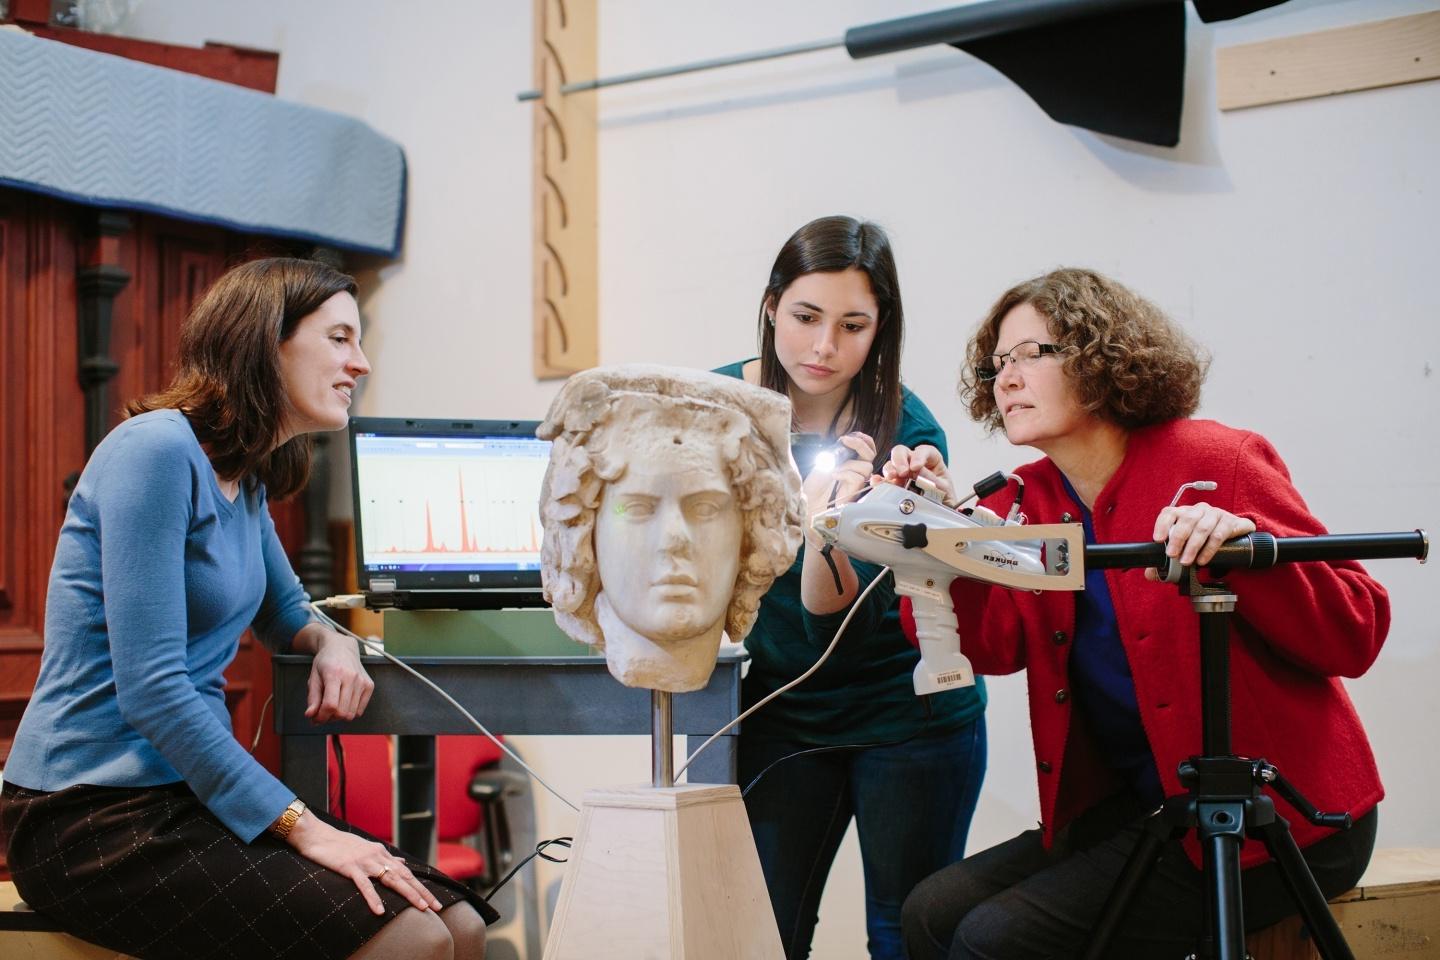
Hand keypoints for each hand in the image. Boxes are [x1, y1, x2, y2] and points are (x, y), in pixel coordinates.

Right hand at [287, 811, 440, 914]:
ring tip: (420, 908)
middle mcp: (378, 856)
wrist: (317, 835)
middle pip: (405, 877)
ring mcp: (365, 862)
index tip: (434, 900)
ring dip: (408, 894)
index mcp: (382, 853)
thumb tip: (403, 863)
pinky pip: (364, 885)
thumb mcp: (368, 849)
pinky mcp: (350, 867)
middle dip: (422, 892)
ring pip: (391, 879)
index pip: (407, 872)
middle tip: (436, 907)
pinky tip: (380, 911)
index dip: (421, 886)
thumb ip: (386, 858)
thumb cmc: (340, 845)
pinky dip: (373, 898)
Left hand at [300, 626, 374, 722]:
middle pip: (342, 712)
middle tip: (322, 712)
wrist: (342, 648)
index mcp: (334, 674)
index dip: (321, 716)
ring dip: (340, 716)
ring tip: (333, 707)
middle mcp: (351, 677)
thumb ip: (312, 698)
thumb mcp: (313, 678)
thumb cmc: (325, 662)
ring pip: (351, 714)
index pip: (330, 705)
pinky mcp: (369, 685)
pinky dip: (350, 711)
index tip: (315, 717)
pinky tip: (343, 702)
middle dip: (329, 718)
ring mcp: (362, 682)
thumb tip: (311, 716)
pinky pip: (359, 710)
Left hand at [801, 432, 876, 543]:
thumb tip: (846, 444)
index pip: (866, 448)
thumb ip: (835, 454)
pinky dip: (845, 473)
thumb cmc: (812, 488)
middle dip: (860, 444)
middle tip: (845, 440)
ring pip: (866, 466)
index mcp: (848, 462)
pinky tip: (834, 476)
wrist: (806, 505)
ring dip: (848, 463)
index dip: (862, 440)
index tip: (849, 436)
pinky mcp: (855, 493)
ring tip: (833, 469)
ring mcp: (856, 483)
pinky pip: (857, 477)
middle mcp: (855, 471)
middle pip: (871, 454)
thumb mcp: (822, 464)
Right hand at [878, 444, 956, 504]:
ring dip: (890, 470)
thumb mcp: (943, 488)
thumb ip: (931, 479)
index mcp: (931, 460)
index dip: (918, 456)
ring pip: (891, 465)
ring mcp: (903, 474)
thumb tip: (917, 472)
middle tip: (902, 472)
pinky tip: (877, 482)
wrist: (940, 513)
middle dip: (900, 460)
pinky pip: (883, 480)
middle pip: (902, 452)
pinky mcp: (894, 485)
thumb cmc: (944, 498)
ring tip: (893, 479)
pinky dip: (879, 480)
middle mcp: (914, 464)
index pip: (924, 450)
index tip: (916, 467)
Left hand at [1147, 502, 1255, 578]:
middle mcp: (1199, 510)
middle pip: (1186, 520)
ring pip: (1202, 528)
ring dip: (1193, 546)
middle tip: (1172, 555)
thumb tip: (1150, 575)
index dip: (1162, 525)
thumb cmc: (1206, 538)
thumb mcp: (1187, 546)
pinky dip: (1209, 549)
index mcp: (1185, 512)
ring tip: (1186, 561)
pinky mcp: (1230, 522)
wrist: (1236, 533)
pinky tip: (1203, 560)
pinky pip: (1219, 535)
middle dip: (1177, 538)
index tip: (1158, 540)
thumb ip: (1169, 560)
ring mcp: (1215, 514)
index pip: (1169, 513)